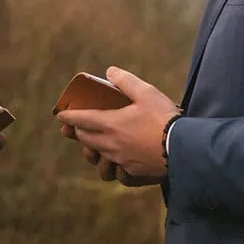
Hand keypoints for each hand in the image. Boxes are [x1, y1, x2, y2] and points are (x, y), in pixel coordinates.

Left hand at [56, 66, 178, 180]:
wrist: (183, 148)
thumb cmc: (164, 118)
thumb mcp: (146, 92)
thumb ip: (126, 81)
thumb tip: (110, 71)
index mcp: (111, 124)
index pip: (81, 119)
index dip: (69, 116)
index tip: (60, 115)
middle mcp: (111, 145)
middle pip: (86, 140)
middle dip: (78, 132)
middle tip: (77, 127)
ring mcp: (121, 161)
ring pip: (98, 159)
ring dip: (93, 151)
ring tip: (96, 146)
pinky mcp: (133, 173)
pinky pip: (116, 172)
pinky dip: (113, 167)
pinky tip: (117, 162)